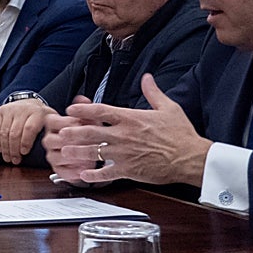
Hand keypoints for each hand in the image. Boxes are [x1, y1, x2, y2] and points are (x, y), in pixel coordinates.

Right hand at [0, 99, 55, 164]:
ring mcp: (10, 110)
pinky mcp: (1, 111)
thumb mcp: (51, 120)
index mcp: (37, 113)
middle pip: (15, 132)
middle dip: (14, 149)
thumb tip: (57, 144)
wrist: (28, 102)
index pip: (29, 129)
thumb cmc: (41, 117)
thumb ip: (54, 131)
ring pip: (4, 132)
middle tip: (15, 160)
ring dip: (5, 148)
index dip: (25, 142)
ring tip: (8, 158)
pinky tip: (1, 149)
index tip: (24, 153)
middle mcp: (23, 109)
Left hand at [45, 76, 211, 186]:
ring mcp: (125, 154)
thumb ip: (153, 92)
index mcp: (131, 119)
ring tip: (64, 152)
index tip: (71, 108)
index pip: (102, 110)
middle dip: (73, 131)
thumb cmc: (181, 134)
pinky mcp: (130, 170)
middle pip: (92, 131)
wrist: (192, 158)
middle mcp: (124, 135)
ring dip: (77, 152)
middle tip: (60, 132)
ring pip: (95, 152)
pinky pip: (107, 173)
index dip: (84, 109)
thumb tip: (147, 77)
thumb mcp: (168, 108)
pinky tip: (82, 175)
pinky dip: (93, 175)